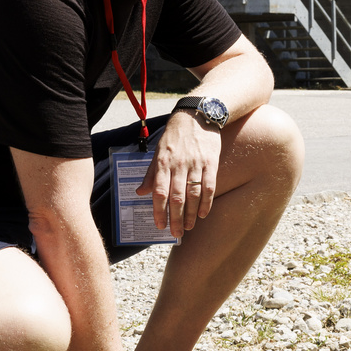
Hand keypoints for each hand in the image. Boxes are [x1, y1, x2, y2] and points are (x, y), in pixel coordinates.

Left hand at [136, 112, 221, 237]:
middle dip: (176, 218)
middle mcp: (179, 165)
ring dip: (192, 214)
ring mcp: (196, 164)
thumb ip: (151, 174)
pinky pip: (210, 186)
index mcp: (163, 163)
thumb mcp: (158, 152)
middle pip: (177, 197)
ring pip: (194, 194)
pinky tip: (204, 214)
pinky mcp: (211, 163)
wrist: (197, 116)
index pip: (159, 192)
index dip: (159, 211)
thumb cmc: (175, 136)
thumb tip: (140, 193)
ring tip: (189, 227)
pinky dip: (207, 202)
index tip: (159, 225)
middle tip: (176, 233)